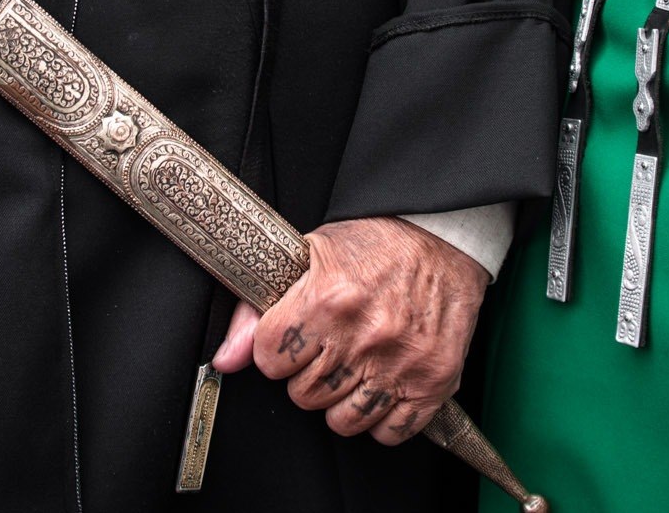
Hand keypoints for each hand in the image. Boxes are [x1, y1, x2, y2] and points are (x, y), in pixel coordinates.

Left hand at [212, 217, 487, 444]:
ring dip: (341, 400)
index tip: (293, 339)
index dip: (276, 350)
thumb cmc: (377, 243)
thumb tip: (225, 360)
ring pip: (343, 421)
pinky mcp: (434, 381)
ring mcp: (400, 363)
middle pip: (303, 395)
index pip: (270, 361)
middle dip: (307, 375)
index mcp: (327, 299)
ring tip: (351, 369)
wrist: (443, 237)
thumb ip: (256, 311)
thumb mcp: (308, 257)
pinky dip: (381, 419)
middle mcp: (363, 335)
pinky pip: (390, 432)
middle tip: (327, 349)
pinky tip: (380, 388)